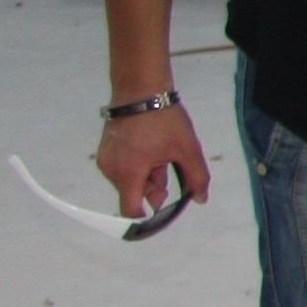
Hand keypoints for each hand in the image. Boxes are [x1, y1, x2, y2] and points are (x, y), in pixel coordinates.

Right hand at [94, 101, 210, 220]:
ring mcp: (106, 158)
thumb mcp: (187, 150)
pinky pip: (123, 167)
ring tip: (161, 153)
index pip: (130, 211)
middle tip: (168, 167)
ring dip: (147, 174)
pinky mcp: (106, 149)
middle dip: (153, 187)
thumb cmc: (163, 119)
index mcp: (129, 173)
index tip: (160, 214)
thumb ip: (196, 178)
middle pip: (133, 193)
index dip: (145, 218)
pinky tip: (151, 149)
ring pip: (129, 179)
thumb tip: (200, 199)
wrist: (141, 89)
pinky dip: (138, 165)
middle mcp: (111, 170)